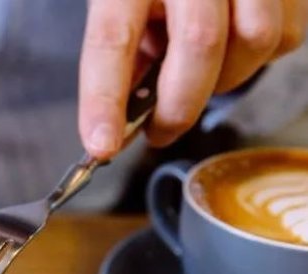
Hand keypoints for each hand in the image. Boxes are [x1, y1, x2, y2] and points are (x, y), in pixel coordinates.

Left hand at [78, 0, 307, 158]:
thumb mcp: (124, 6)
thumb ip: (121, 61)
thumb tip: (112, 131)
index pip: (113, 37)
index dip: (105, 98)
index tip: (102, 145)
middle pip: (199, 42)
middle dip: (180, 105)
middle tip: (161, 130)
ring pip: (254, 38)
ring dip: (227, 79)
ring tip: (202, 75)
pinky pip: (285, 36)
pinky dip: (258, 58)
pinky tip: (234, 45)